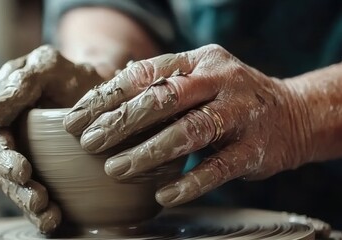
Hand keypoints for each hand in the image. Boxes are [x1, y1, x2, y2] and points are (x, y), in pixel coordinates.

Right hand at [0, 45, 103, 232]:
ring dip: (29, 201)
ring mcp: (21, 151)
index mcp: (0, 107)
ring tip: (48, 215)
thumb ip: (19, 85)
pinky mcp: (38, 167)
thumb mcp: (46, 66)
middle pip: (2, 166)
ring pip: (16, 183)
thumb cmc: (67, 73)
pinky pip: (34, 189)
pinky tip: (52, 220)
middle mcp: (6, 132)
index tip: (21, 170)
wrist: (90, 85)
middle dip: (18, 185)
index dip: (4, 156)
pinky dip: (41, 208)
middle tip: (37, 197)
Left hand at [64, 44, 311, 206]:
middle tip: (88, 142)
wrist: (292, 113)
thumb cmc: (229, 98)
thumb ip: (159, 86)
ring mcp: (239, 113)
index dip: (107, 96)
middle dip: (120, 122)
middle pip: (163, 99)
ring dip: (148, 152)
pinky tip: (162, 195)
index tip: (77, 118)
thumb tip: (105, 100)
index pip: (144, 74)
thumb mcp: (198, 78)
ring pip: (189, 131)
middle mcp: (219, 80)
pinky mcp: (254, 148)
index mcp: (198, 60)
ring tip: (115, 168)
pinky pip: (218, 167)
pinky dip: (189, 183)